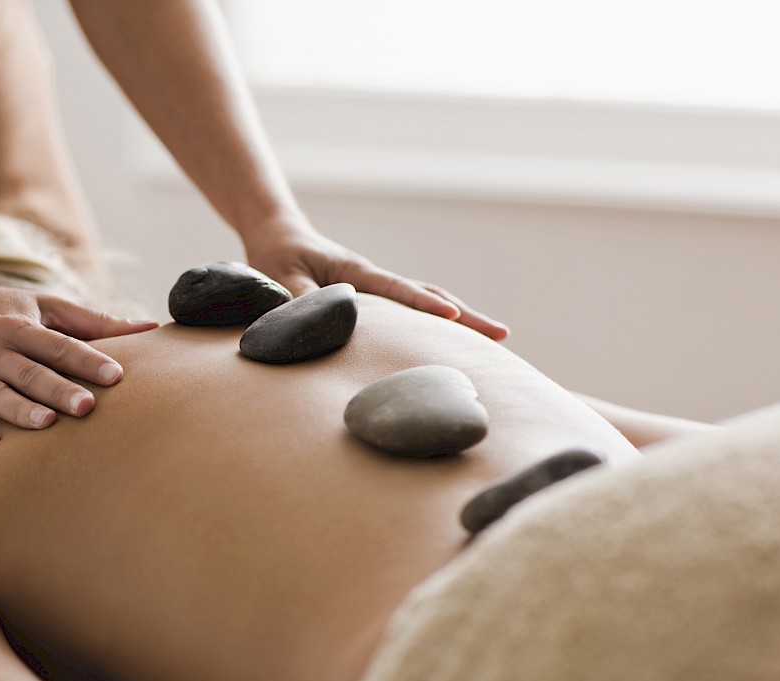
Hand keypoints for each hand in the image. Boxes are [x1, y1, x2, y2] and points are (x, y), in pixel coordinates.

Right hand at [0, 274, 156, 448]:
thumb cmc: (1, 310)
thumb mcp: (43, 307)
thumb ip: (95, 323)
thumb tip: (152, 329)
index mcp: (20, 327)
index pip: (59, 345)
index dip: (87, 360)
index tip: (117, 376)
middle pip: (29, 372)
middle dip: (58, 389)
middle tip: (88, 407)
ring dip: (19, 409)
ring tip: (46, 424)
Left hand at [242, 216, 509, 340]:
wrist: (279, 238)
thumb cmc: (276, 258)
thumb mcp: (279, 277)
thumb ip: (296, 298)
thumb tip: (317, 322)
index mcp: (356, 272)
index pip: (398, 290)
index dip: (425, 304)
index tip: (452, 316)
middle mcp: (376, 279)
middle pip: (430, 295)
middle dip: (466, 316)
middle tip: (503, 336)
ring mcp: (380, 289)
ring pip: (428, 301)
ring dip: (461, 321)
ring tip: (496, 341)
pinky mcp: (377, 299)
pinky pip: (413, 311)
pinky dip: (437, 324)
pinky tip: (454, 344)